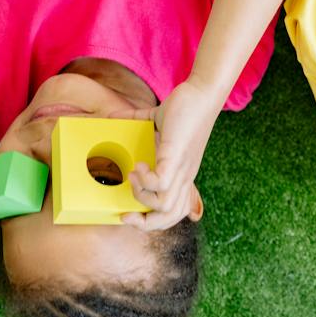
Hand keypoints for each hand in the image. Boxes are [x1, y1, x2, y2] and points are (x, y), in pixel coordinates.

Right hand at [117, 79, 221, 231]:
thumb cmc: (185, 107)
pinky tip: (140, 163)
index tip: (129, 213)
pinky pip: (162, 183)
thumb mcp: (157, 123)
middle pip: (170, 217)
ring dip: (142, 195)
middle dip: (144, 223)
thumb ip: (136, 121)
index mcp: (180, 174)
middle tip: (126, 212)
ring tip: (134, 174)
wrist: (202, 93)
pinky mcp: (177, 156)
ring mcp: (182, 168)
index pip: (174, 212)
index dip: (152, 220)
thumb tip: (113, 117)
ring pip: (166, 206)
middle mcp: (183, 176)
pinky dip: (146, 179)